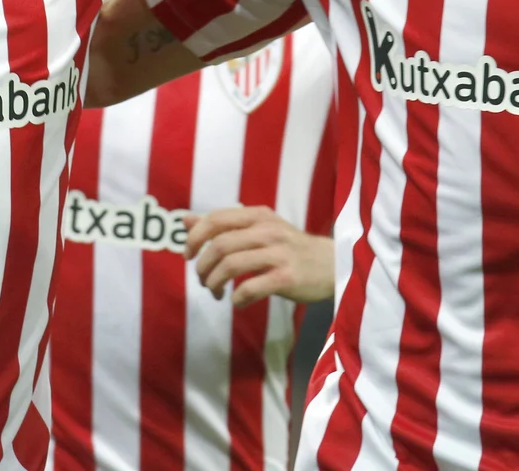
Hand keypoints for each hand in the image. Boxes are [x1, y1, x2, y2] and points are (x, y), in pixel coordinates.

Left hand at [185, 206, 334, 305]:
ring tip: (215, 292)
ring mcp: (279, 254)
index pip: (216, 219)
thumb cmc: (290, 247)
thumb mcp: (259, 228)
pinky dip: (236, 298)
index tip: (188, 256)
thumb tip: (185, 220)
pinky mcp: (287, 278)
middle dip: (203, 267)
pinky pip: (250, 288)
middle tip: (203, 280)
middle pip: (219, 245)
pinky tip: (237, 302)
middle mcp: (268, 230)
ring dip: (214, 283)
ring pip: (231, 265)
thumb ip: (224, 225)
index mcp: (258, 216)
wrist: (333, 264)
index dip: (195, 238)